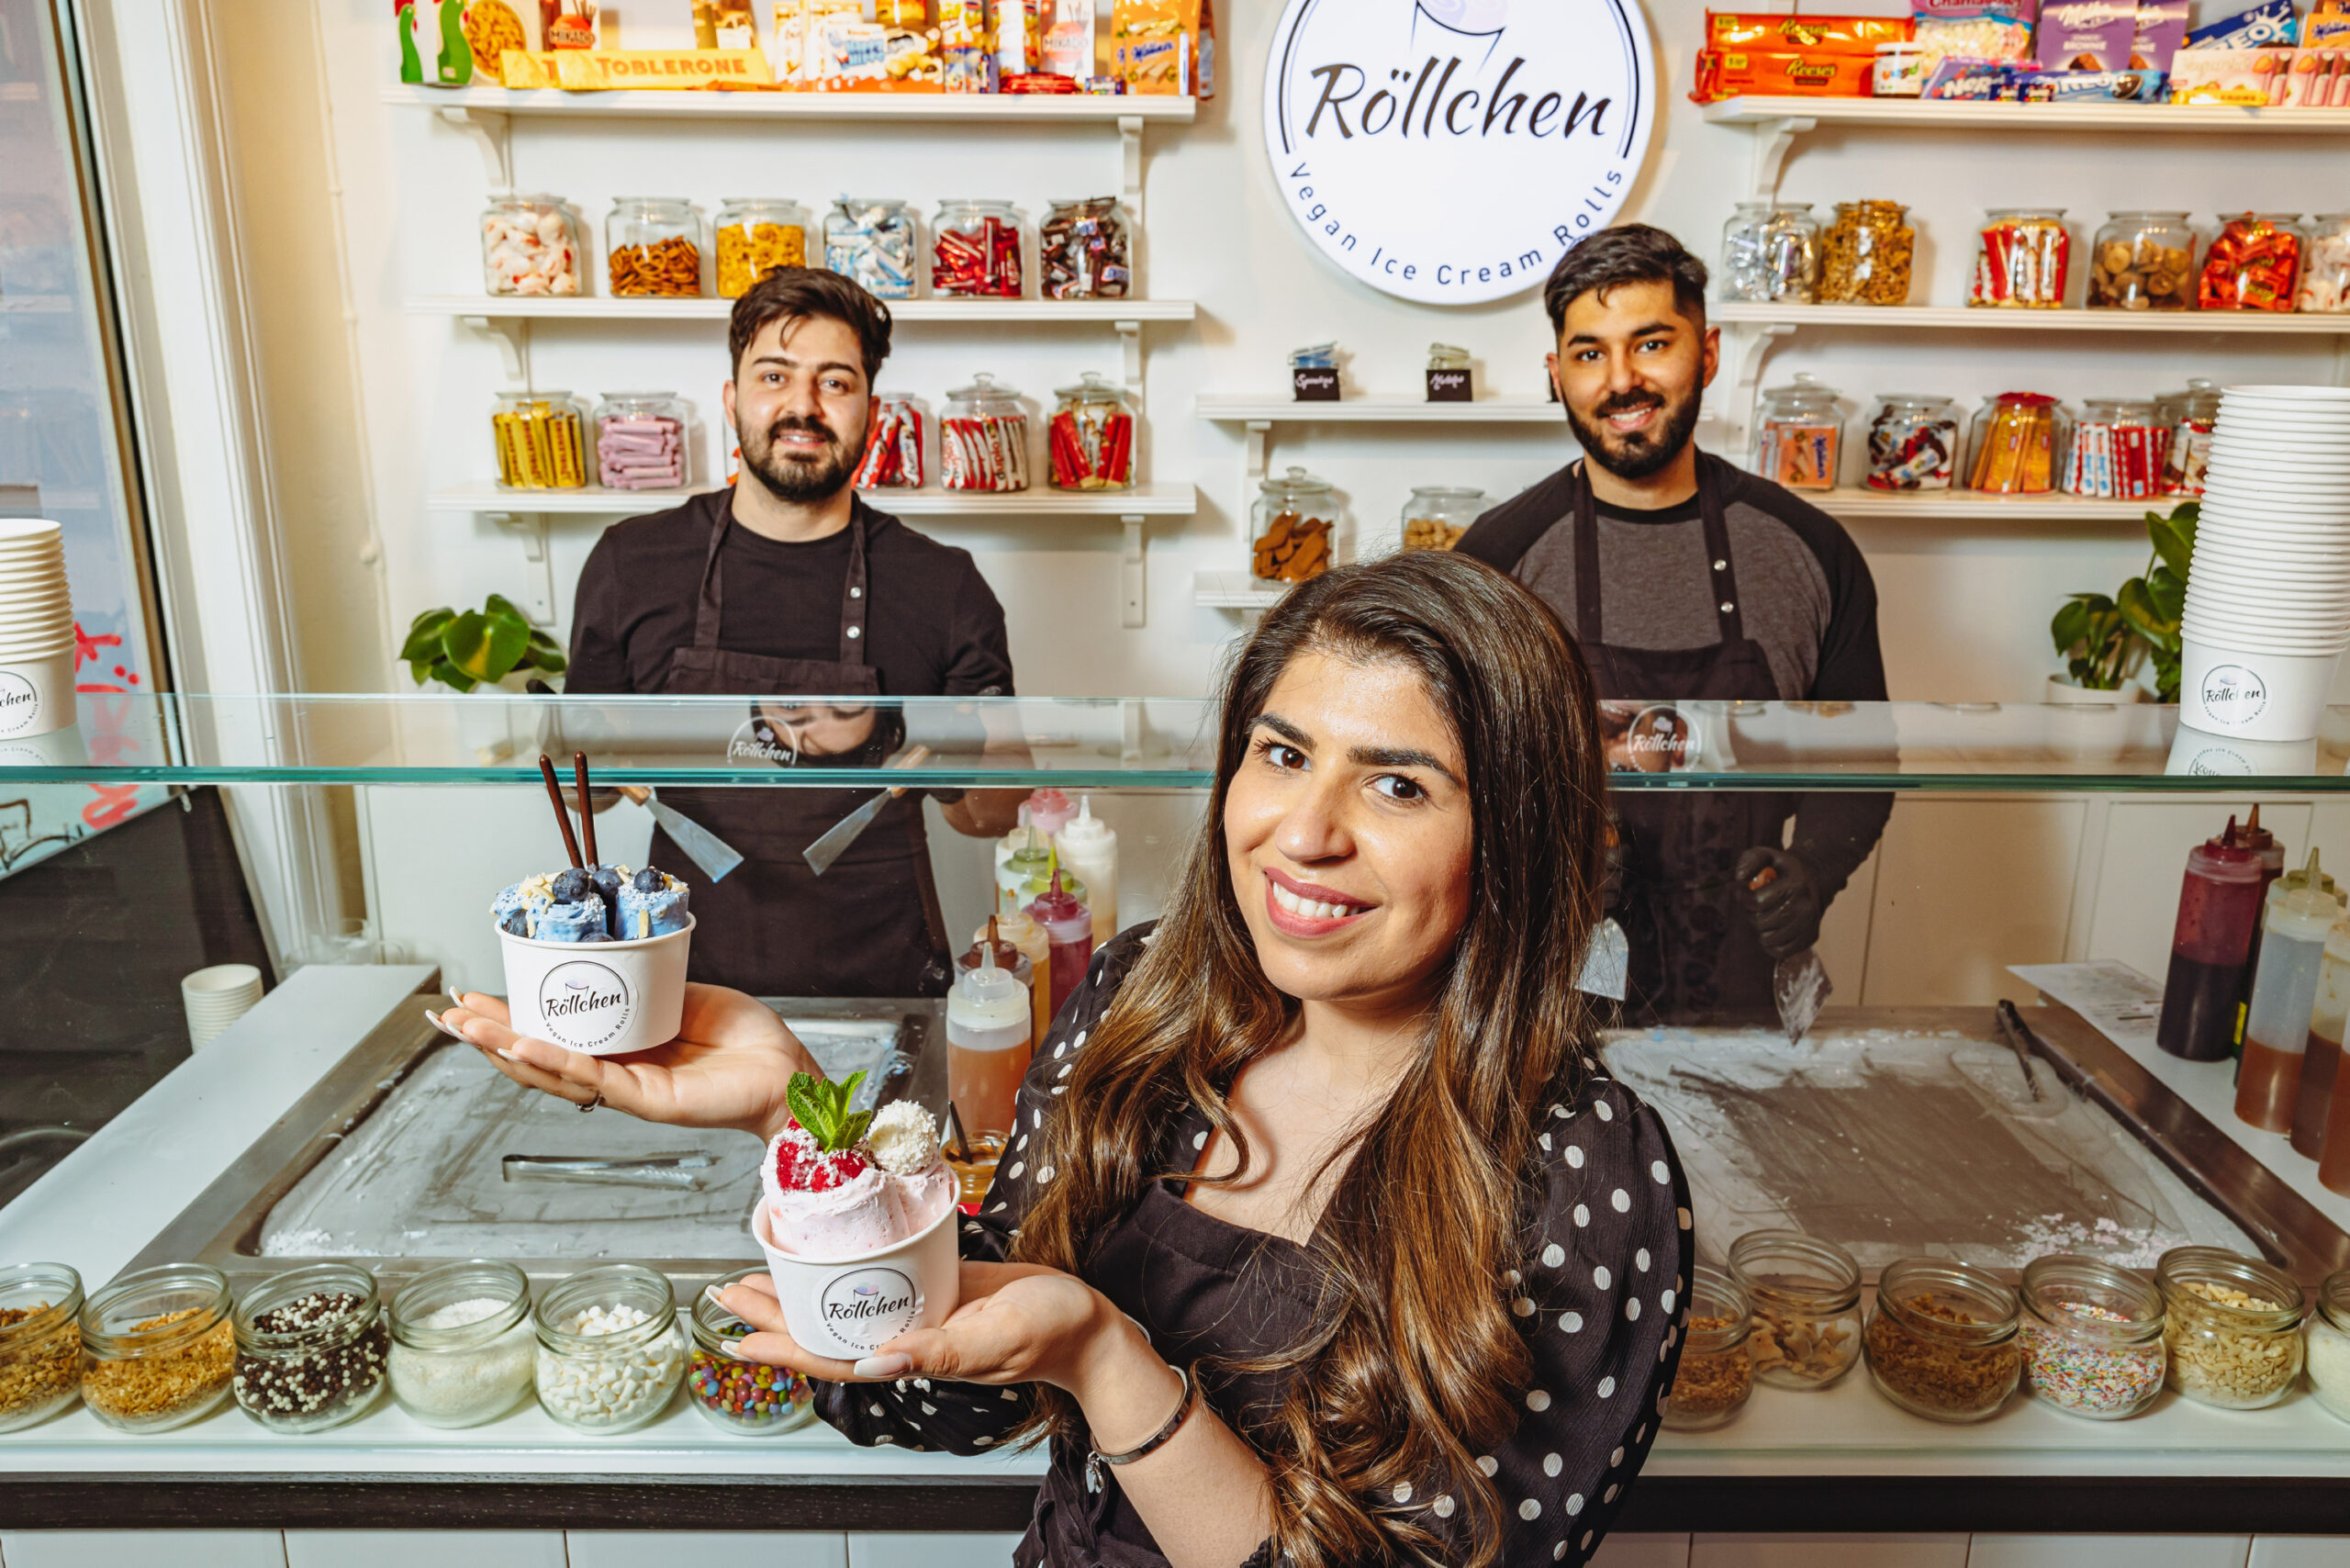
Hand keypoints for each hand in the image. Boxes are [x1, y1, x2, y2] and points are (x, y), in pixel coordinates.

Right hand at [434, 983, 819, 1138]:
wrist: (785, 1069)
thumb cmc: (745, 1039)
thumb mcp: (681, 993)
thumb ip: (642, 984)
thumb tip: (607, 955)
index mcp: (622, 1044)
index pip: (553, 1032)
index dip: (511, 1016)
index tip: (474, 998)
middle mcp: (616, 1068)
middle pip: (538, 1056)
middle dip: (488, 1035)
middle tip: (446, 1015)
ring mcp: (626, 1086)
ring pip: (552, 1071)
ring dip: (505, 1048)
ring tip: (465, 1028)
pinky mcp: (646, 1097)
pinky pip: (591, 1077)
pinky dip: (552, 1059)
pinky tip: (520, 1044)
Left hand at [715, 1261, 1116, 1386]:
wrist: (1087, 1319)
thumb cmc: (1051, 1333)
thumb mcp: (996, 1339)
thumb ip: (940, 1352)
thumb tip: (876, 1361)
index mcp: (913, 1357)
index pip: (832, 1358)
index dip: (782, 1350)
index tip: (737, 1339)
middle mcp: (907, 1337)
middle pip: (826, 1328)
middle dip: (775, 1314)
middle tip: (730, 1289)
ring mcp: (920, 1312)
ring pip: (845, 1303)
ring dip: (802, 1289)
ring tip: (763, 1270)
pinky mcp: (937, 1286)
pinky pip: (880, 1279)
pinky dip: (848, 1267)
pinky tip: (831, 1251)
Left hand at [1735, 846, 1824, 958]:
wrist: (1814, 879)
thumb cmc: (1782, 869)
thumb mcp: (1765, 855)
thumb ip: (1748, 861)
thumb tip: (1739, 879)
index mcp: (1794, 885)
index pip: (1756, 902)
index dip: (1743, 897)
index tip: (1743, 892)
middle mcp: (1805, 907)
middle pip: (1760, 923)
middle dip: (1752, 913)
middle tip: (1758, 903)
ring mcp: (1809, 925)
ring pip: (1767, 940)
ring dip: (1761, 928)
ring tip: (1768, 913)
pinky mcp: (1809, 939)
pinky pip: (1779, 952)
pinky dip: (1771, 942)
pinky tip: (1775, 927)